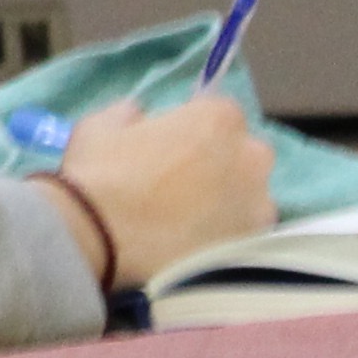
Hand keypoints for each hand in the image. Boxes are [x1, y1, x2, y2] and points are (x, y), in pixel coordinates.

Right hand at [51, 92, 276, 287]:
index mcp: (218, 118)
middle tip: (185, 181)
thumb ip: (130, 114)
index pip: (221, 113)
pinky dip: (227, 234)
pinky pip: (244, 232)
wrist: (101, 238)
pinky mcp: (251, 244)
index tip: (175, 143)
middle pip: (245, 153)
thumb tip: (139, 118)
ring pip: (250, 196)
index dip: (196, 127)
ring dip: (229, 200)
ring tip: (191, 219)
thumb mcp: (100, 125)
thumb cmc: (100, 173)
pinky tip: (197, 243)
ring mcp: (257, 204)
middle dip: (223, 162)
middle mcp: (250, 156)